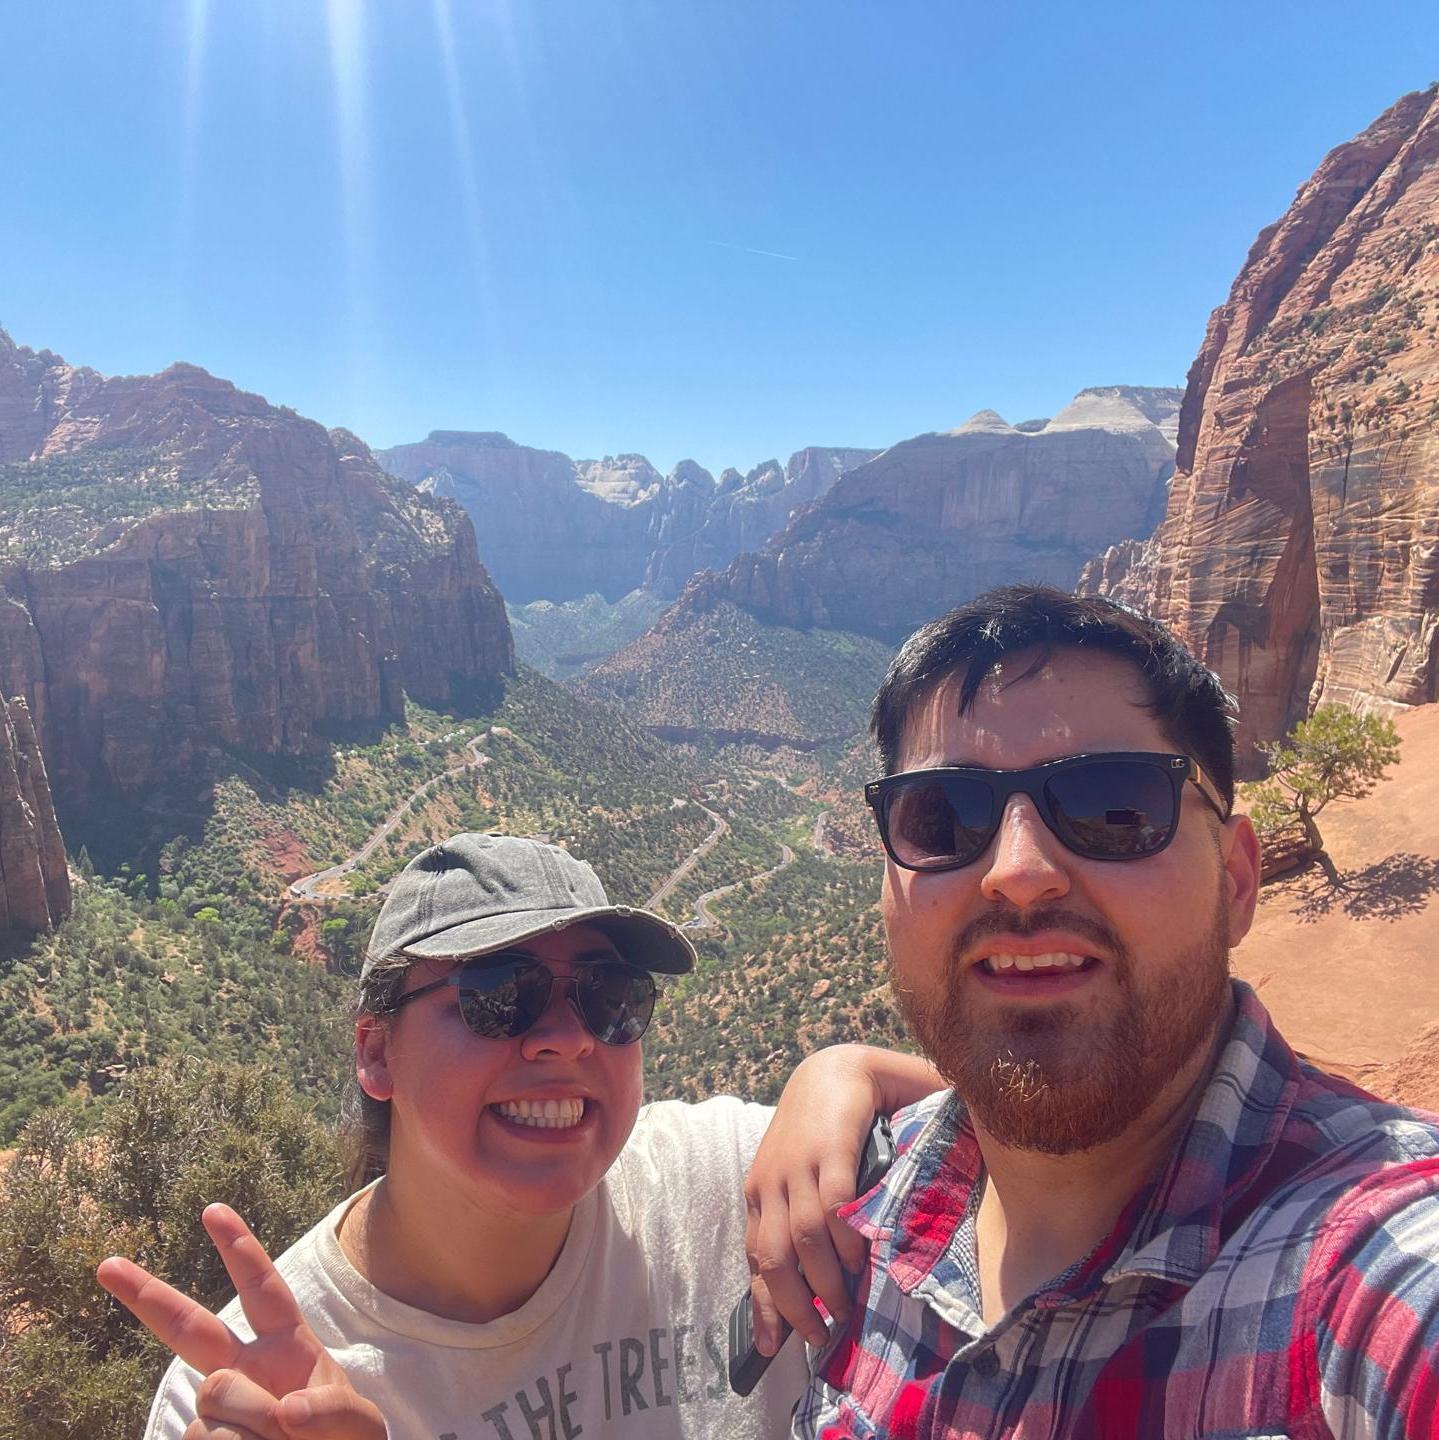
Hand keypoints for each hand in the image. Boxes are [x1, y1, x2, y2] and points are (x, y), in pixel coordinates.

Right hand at [97, 1204, 386, 1439]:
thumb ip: (333, 1411)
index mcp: (286, 1348)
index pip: (263, 1289)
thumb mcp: (359, 1426)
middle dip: (148, 1295)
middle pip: (189, 1328)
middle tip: (107, 1264)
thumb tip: (285, 1410)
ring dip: (248, 1427)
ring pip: (211, 1398)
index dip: (240, 1249)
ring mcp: (217, 1409)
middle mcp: (242, 1369)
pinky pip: (200, 1439)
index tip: (213, 1210)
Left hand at [743, 1046, 880, 1352]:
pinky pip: (835, 1204)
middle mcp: (773, 1180)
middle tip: (821, 1335)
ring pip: (804, 1238)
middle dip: (794, 1305)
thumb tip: (821, 1281)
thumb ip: (804, 1217)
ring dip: (825, 1280)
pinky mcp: (833, 1146)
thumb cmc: (821, 1127)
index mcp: (761, 1189)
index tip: (772, 1348)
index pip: (756, 1256)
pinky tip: (861, 1255)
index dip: (765, 1304)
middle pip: (773, 1257)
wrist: (838, 1066)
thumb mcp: (800, 1173)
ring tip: (847, 1306)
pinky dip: (846, 1236)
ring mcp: (801, 1163)